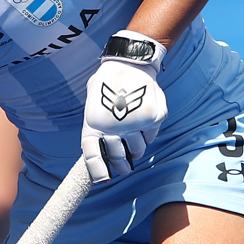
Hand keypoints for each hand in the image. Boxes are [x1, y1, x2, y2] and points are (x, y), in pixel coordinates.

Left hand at [82, 31, 166, 182]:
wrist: (130, 63)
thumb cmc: (109, 82)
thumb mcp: (94, 100)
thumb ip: (98, 122)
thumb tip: (103, 144)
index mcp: (93, 124)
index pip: (92, 155)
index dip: (98, 170)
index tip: (104, 180)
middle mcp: (112, 127)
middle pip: (117, 157)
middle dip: (121, 166)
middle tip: (124, 170)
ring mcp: (133, 125)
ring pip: (137, 149)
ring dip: (136, 149)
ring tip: (134, 140)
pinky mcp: (151, 120)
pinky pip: (150, 136)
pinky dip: (147, 134)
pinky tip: (143, 122)